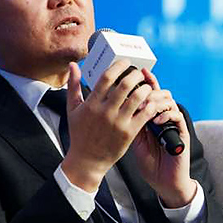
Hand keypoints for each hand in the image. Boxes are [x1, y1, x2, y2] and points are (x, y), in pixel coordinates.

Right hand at [61, 61, 150, 191]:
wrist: (87, 160)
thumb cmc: (80, 134)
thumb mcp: (72, 109)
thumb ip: (73, 86)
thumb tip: (73, 65)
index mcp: (91, 104)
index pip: (107, 78)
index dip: (119, 66)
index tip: (126, 63)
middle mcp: (105, 112)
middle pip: (125, 85)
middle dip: (135, 74)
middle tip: (139, 72)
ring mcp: (118, 123)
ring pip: (137, 98)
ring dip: (145, 88)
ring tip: (146, 86)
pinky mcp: (129, 133)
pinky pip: (144, 115)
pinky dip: (150, 105)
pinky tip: (150, 101)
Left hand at [130, 68, 195, 207]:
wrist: (164, 180)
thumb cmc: (149, 162)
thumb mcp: (134, 140)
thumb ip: (128, 122)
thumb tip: (115, 104)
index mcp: (151, 117)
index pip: (149, 94)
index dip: (145, 82)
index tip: (137, 71)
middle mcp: (163, 117)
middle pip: (160, 93)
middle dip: (150, 88)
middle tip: (141, 88)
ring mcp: (173, 124)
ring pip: (169, 101)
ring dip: (157, 101)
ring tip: (146, 105)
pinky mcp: (182, 132)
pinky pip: (176, 116)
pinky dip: (166, 115)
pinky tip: (156, 119)